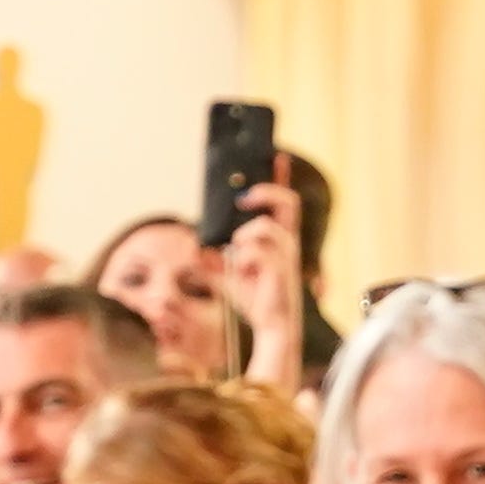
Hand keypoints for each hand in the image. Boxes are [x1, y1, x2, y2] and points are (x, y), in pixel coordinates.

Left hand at [214, 178, 305, 378]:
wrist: (273, 327)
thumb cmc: (257, 301)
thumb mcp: (228, 277)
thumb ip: (213, 261)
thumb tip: (196, 248)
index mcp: (279, 241)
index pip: (285, 203)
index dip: (282, 178)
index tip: (278, 156)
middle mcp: (288, 243)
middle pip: (288, 202)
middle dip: (267, 192)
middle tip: (245, 199)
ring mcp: (287, 255)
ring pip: (264, 228)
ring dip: (245, 238)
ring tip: (240, 260)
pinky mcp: (281, 269)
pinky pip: (255, 251)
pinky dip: (244, 259)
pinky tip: (245, 273)